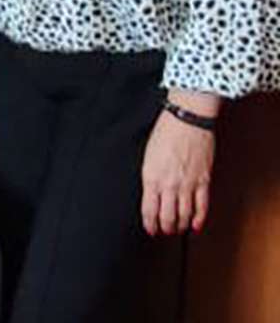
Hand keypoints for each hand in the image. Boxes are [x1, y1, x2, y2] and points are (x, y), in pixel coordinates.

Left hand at [141, 103, 215, 235]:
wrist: (187, 121)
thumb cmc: (165, 133)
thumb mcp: (148, 157)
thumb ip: (150, 177)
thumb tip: (151, 193)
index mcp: (151, 178)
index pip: (149, 210)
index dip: (149, 224)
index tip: (150, 230)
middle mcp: (169, 185)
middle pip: (167, 217)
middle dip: (165, 228)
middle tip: (164, 232)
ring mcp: (188, 185)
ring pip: (184, 215)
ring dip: (180, 226)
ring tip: (177, 230)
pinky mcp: (204, 181)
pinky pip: (202, 206)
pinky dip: (199, 219)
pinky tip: (195, 225)